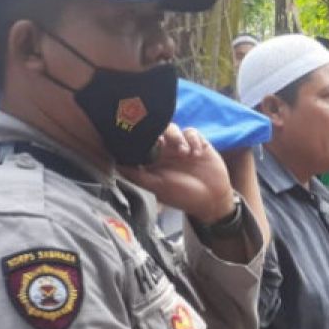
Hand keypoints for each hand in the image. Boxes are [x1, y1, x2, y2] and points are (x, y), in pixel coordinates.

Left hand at [119, 126, 233, 223]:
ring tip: (184, 153)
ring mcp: (181, 146)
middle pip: (157, 130)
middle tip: (162, 143)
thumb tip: (116, 165)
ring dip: (177, 137)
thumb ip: (137, 175)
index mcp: (153, 160)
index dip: (140, 138)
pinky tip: (196, 154)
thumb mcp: (157, 187)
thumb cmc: (182, 196)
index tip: (141, 140)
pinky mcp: (197, 143)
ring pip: (173, 128)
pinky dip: (193, 140)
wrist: (212, 200)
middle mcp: (165, 151)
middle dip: (159, 133)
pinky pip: (191, 132)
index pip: (141, 142)